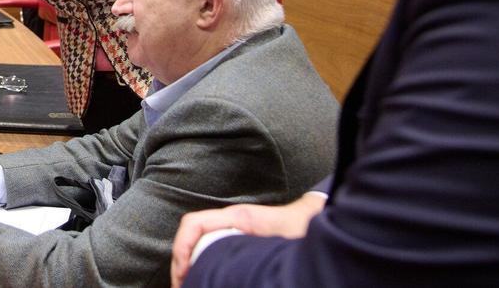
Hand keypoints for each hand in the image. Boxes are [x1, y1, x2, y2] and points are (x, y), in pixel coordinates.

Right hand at [170, 193, 325, 285]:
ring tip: (187, 286)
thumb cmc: (304, 228)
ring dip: (187, 263)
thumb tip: (237, 269)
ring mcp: (234, 228)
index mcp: (239, 218)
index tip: (182, 274)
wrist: (319, 219)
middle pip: (191, 234)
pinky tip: (204, 280)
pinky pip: (209, 246)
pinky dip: (199, 262)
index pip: (194, 224)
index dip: (182, 248)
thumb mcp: (284, 243)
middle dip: (179, 261)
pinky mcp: (239, 238)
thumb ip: (265, 252)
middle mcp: (232, 220)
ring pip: (197, 241)